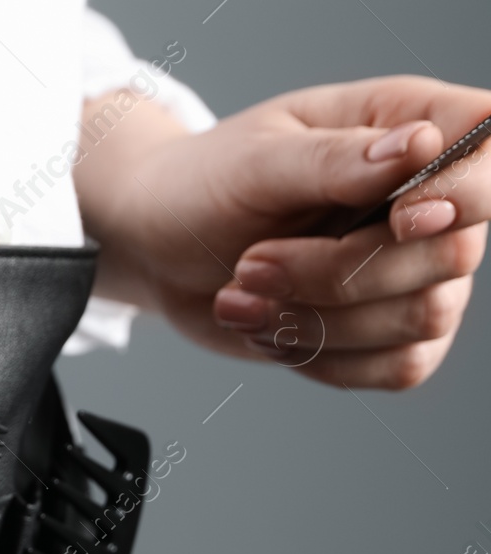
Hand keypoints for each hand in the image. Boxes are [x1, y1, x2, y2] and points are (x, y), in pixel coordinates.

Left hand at [79, 76, 490, 388]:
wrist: (158, 246)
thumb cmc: (202, 184)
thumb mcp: (254, 161)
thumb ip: (334, 158)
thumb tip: (420, 145)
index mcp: (409, 123)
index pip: (488, 148)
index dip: (463, 194)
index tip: (402, 218)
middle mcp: (429, 199)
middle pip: (451, 256)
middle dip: (338, 274)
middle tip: (251, 263)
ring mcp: (416, 270)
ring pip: (422, 321)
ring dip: (317, 321)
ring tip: (240, 296)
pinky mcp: (388, 330)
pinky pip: (398, 367)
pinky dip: (322, 357)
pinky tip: (266, 327)